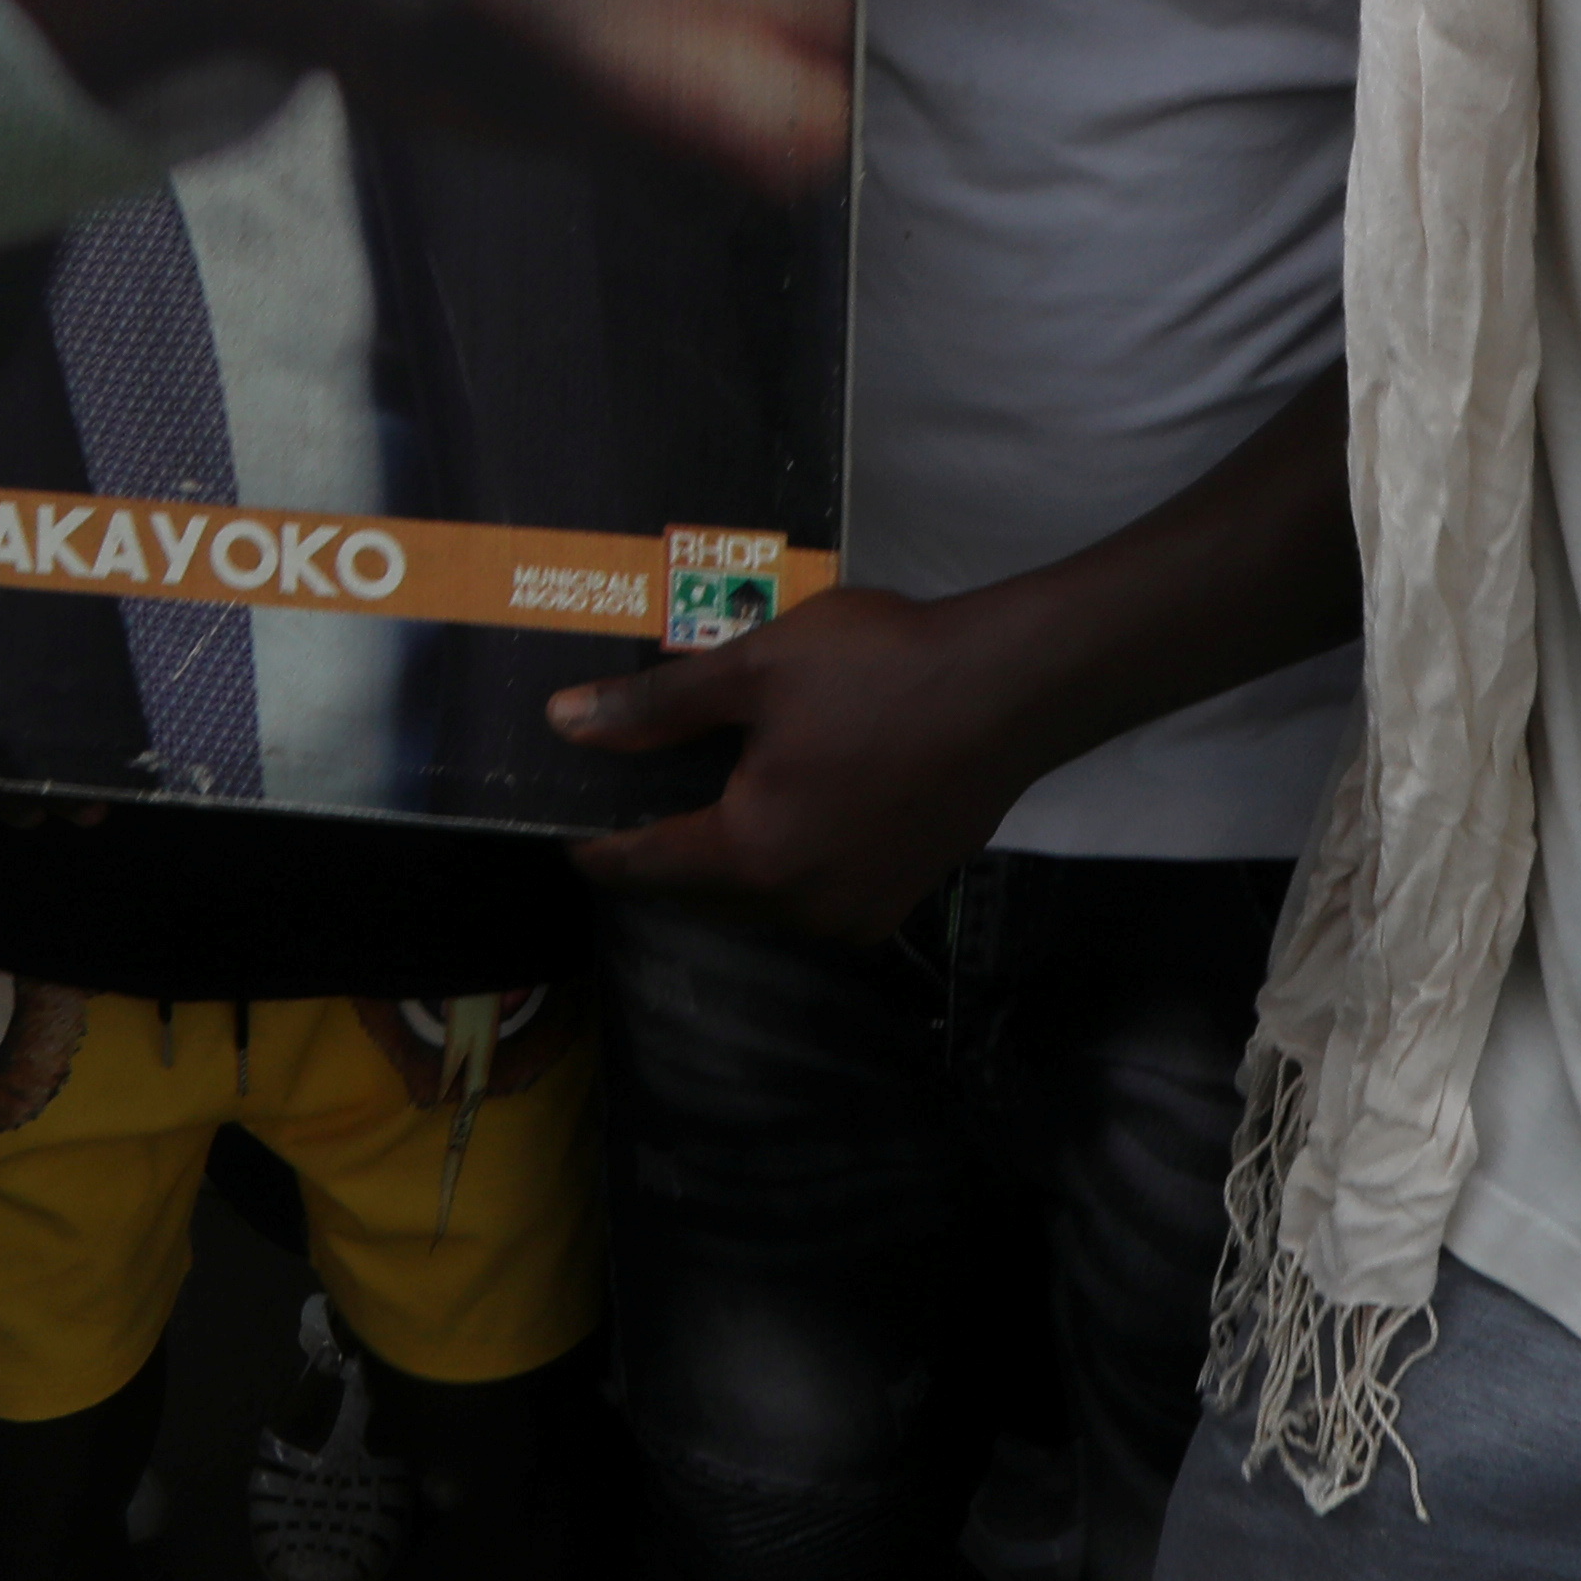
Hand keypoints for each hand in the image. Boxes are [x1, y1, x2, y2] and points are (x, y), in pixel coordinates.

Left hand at [552, 586, 1026, 939]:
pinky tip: (785, 805)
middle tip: (633, 798)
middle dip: (662, 852)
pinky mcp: (901, 896)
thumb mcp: (754, 669)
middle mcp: (800, 908)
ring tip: (704, 796)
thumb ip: (655, 707)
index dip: (597, 848)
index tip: (566, 830)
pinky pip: (812, 892)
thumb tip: (566, 722)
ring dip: (726, 859)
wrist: (1014, 687)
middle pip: (700, 892)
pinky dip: (784, 860)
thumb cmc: (880, 669)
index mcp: (753, 857)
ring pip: (758, 898)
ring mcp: (857, 911)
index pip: (645, 868)